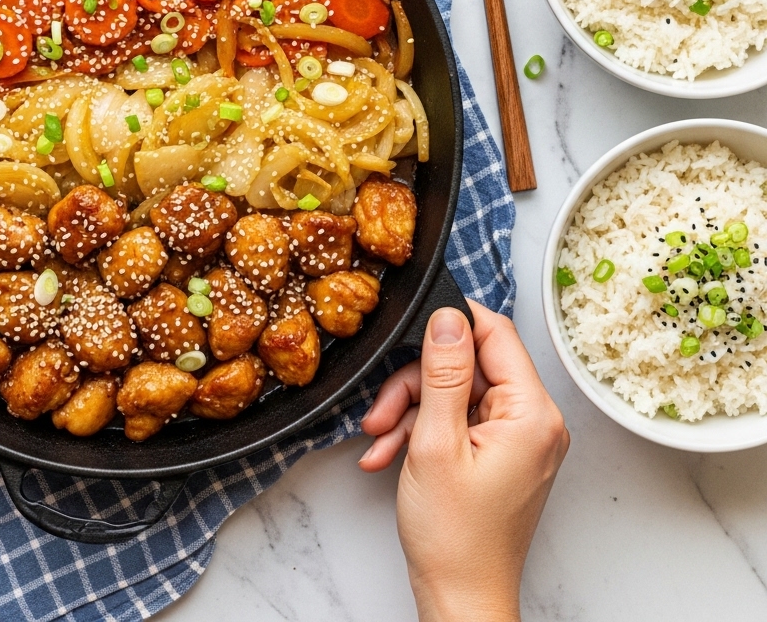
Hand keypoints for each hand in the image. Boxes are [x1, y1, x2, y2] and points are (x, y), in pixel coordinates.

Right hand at [360, 300, 567, 621]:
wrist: (459, 599)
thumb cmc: (455, 538)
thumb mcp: (436, 443)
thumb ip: (443, 373)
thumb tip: (447, 317)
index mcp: (531, 413)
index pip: (495, 333)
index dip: (450, 323)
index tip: (411, 325)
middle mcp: (532, 421)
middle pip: (467, 366)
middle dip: (415, 384)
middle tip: (381, 413)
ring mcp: (516, 438)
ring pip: (454, 392)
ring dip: (409, 412)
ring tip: (378, 440)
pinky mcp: (498, 453)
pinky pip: (456, 420)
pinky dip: (421, 432)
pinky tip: (389, 455)